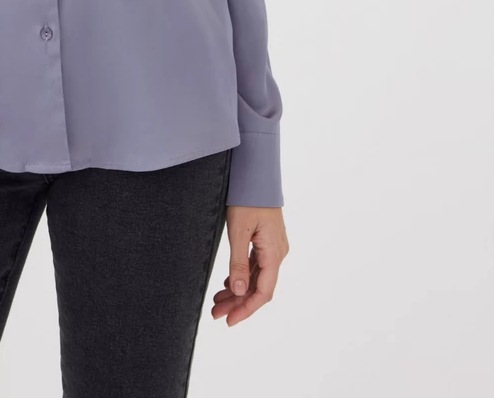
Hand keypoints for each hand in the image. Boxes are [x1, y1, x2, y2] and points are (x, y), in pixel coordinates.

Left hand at [211, 205, 287, 325]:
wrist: (257, 172)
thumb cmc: (248, 197)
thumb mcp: (239, 230)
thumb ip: (239, 262)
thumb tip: (240, 292)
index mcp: (274, 253)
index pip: (263, 292)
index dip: (246, 309)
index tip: (229, 321)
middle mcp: (277, 253)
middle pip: (258, 287)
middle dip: (237, 303)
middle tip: (215, 313)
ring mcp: (273, 246)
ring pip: (256, 277)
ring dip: (238, 290)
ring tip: (217, 300)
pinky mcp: (266, 240)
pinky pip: (256, 265)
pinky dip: (242, 275)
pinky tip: (228, 282)